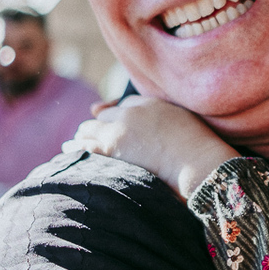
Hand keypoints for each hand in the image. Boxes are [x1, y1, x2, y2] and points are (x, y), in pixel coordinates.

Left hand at [64, 96, 237, 198]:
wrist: (199, 164)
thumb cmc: (195, 145)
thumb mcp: (178, 118)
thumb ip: (153, 114)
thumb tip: (127, 117)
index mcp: (145, 105)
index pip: (118, 108)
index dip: (108, 116)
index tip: (101, 120)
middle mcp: (128, 115)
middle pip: (100, 118)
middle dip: (92, 128)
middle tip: (84, 136)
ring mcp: (119, 134)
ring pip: (88, 131)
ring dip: (80, 139)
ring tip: (70, 146)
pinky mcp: (113, 154)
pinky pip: (85, 148)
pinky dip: (75, 150)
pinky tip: (69, 153)